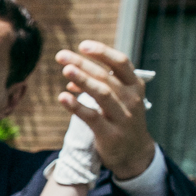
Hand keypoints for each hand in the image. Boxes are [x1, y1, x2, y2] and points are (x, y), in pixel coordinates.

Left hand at [57, 42, 155, 183]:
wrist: (134, 151)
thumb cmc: (122, 117)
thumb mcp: (120, 97)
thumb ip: (101, 82)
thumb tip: (72, 72)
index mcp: (135, 85)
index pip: (121, 62)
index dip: (102, 52)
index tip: (82, 45)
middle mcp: (131, 98)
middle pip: (106, 76)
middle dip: (83, 64)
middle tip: (61, 56)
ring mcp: (123, 116)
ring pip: (102, 93)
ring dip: (83, 80)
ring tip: (65, 70)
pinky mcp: (111, 133)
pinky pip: (92, 117)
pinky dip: (76, 106)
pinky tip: (62, 97)